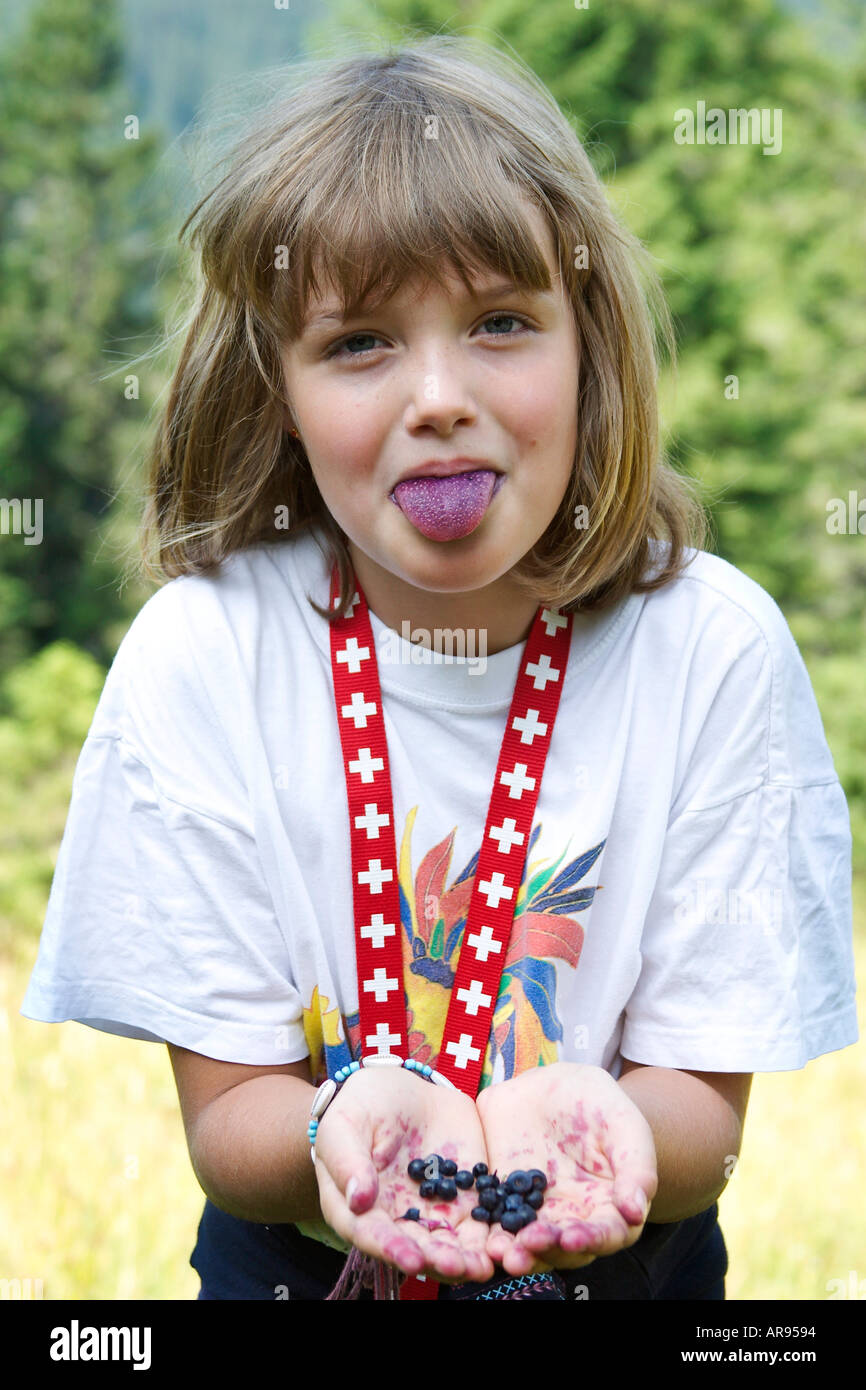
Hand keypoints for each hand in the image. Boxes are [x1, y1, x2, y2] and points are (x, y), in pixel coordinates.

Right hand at [313, 1066, 495, 1284]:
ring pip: (452, 1245)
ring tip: (485, 1266)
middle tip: (459, 1267)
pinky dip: (494, 1236)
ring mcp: (434, 1212)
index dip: (392, 1250)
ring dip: (468, 1259)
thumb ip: (348, 1162)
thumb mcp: (345, 1126)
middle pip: (418, 1249)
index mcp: (359, 1210)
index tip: (412, 1260)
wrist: (399, 1088)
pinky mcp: (466, 1198)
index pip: (374, 1236)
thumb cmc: (360, 1107)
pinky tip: (509, 1244)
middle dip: (439, 1261)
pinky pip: (482, 1223)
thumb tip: (357, 1200)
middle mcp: (398, 1221)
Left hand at [476, 1062, 657, 1277]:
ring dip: (517, 1253)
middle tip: (531, 1243)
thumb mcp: (623, 1125)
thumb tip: (634, 1212)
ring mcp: (536, 1213)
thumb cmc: (600, 1106)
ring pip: (529, 1245)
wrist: (554, 1086)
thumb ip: (635, 1167)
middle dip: (547, 1248)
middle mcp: (573, 1220)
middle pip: (564, 1247)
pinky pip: (496, 1223)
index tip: (573, 1238)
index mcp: (610, 1208)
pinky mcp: (503, 1200)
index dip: (592, 1239)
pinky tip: (483, 1240)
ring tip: (502, 1254)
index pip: (606, 1234)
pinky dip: (489, 1235)